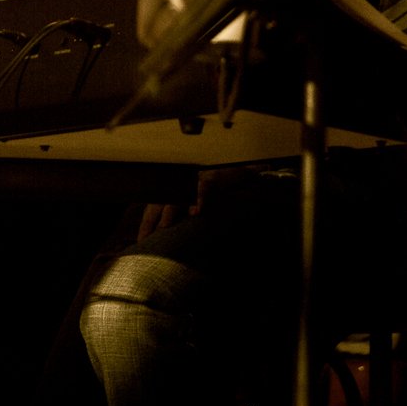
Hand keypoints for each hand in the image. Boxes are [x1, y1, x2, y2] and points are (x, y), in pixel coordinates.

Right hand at [137, 165, 269, 239]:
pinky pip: (151, 211)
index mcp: (204, 179)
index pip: (200, 188)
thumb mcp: (236, 172)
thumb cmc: (221, 174)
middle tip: (165, 227)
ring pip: (157, 205)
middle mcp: (185, 184)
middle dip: (168, 212)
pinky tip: (141, 240)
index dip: (197, 198)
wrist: (206, 168)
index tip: (196, 211)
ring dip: (150, 222)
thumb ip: (250, 170)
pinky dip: (146, 225)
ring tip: (144, 239)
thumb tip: (266, 165)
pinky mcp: (163, 199)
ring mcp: (172, 191)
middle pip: (174, 197)